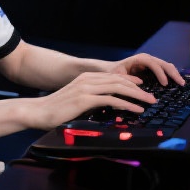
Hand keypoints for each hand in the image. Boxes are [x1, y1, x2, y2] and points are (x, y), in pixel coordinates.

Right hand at [29, 71, 155, 129]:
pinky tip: (137, 109)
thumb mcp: (76, 100)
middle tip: (152, 97)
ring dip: (137, 95)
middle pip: (119, 80)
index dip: (130, 82)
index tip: (142, 88)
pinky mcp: (85, 99)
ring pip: (118, 88)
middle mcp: (86, 80)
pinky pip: (112, 100)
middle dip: (138, 89)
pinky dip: (127, 104)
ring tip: (149, 102)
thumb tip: (106, 105)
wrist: (38, 112)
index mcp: (85, 79)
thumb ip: (91, 99)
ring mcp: (86, 88)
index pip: (113, 77)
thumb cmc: (55, 110)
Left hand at [105, 53, 184, 86]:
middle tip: (181, 84)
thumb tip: (142, 92)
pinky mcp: (153, 66)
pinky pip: (165, 68)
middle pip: (163, 63)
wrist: (112, 68)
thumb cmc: (114, 72)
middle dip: (173, 73)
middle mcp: (146, 58)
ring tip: (181, 83)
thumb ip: (128, 83)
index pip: (152, 64)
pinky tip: (176, 82)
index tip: (165, 84)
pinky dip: (171, 74)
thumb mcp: (119, 78)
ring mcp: (151, 61)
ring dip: (174, 73)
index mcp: (138, 59)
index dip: (160, 73)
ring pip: (166, 65)